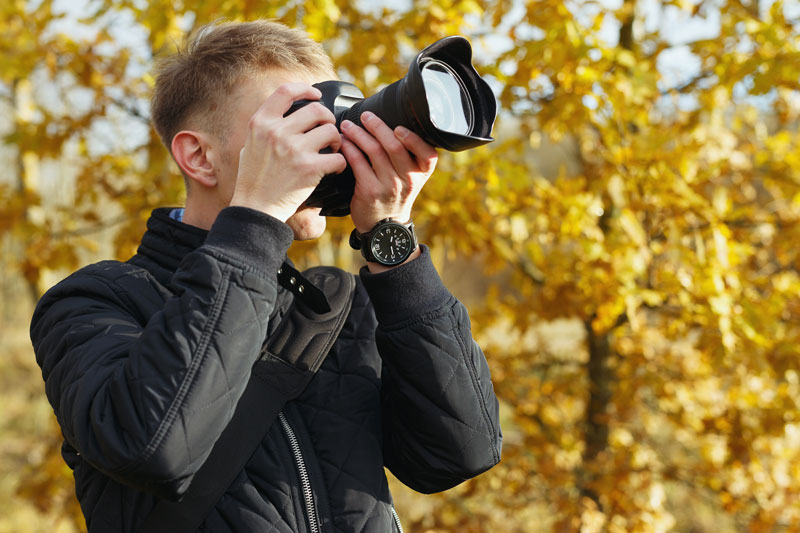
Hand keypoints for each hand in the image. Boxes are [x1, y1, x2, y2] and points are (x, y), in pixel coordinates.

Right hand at [230, 83, 346, 221]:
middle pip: (316, 109)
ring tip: (333, 149)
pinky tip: (335, 167)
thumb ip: (266, 126)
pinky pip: (338, 157)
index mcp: (260, 123)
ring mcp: (294, 149)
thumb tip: (285, 110)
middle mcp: (277, 132)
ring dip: (337, 140)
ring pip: (331, 131)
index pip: (285, 91)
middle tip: (328, 130)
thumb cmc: (253, 178)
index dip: (305, 88)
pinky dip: (341, 162)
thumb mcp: (250, 144)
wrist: (256, 207)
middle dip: (328, 118)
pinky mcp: (309, 168)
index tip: (317, 94)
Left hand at [339, 111, 437, 233]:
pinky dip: (350, 148)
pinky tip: (344, 142)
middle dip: (377, 127)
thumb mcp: (412, 178)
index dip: (413, 138)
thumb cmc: (396, 195)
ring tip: (348, 126)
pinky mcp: (370, 191)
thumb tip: (390, 122)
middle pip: (395, 146)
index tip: (398, 126)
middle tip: (366, 116)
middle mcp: (408, 179)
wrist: (384, 226)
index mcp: (421, 173)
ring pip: (374, 151)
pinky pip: (358, 162)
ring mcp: (389, 186)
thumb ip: (409, 155)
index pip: (427, 153)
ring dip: (359, 134)